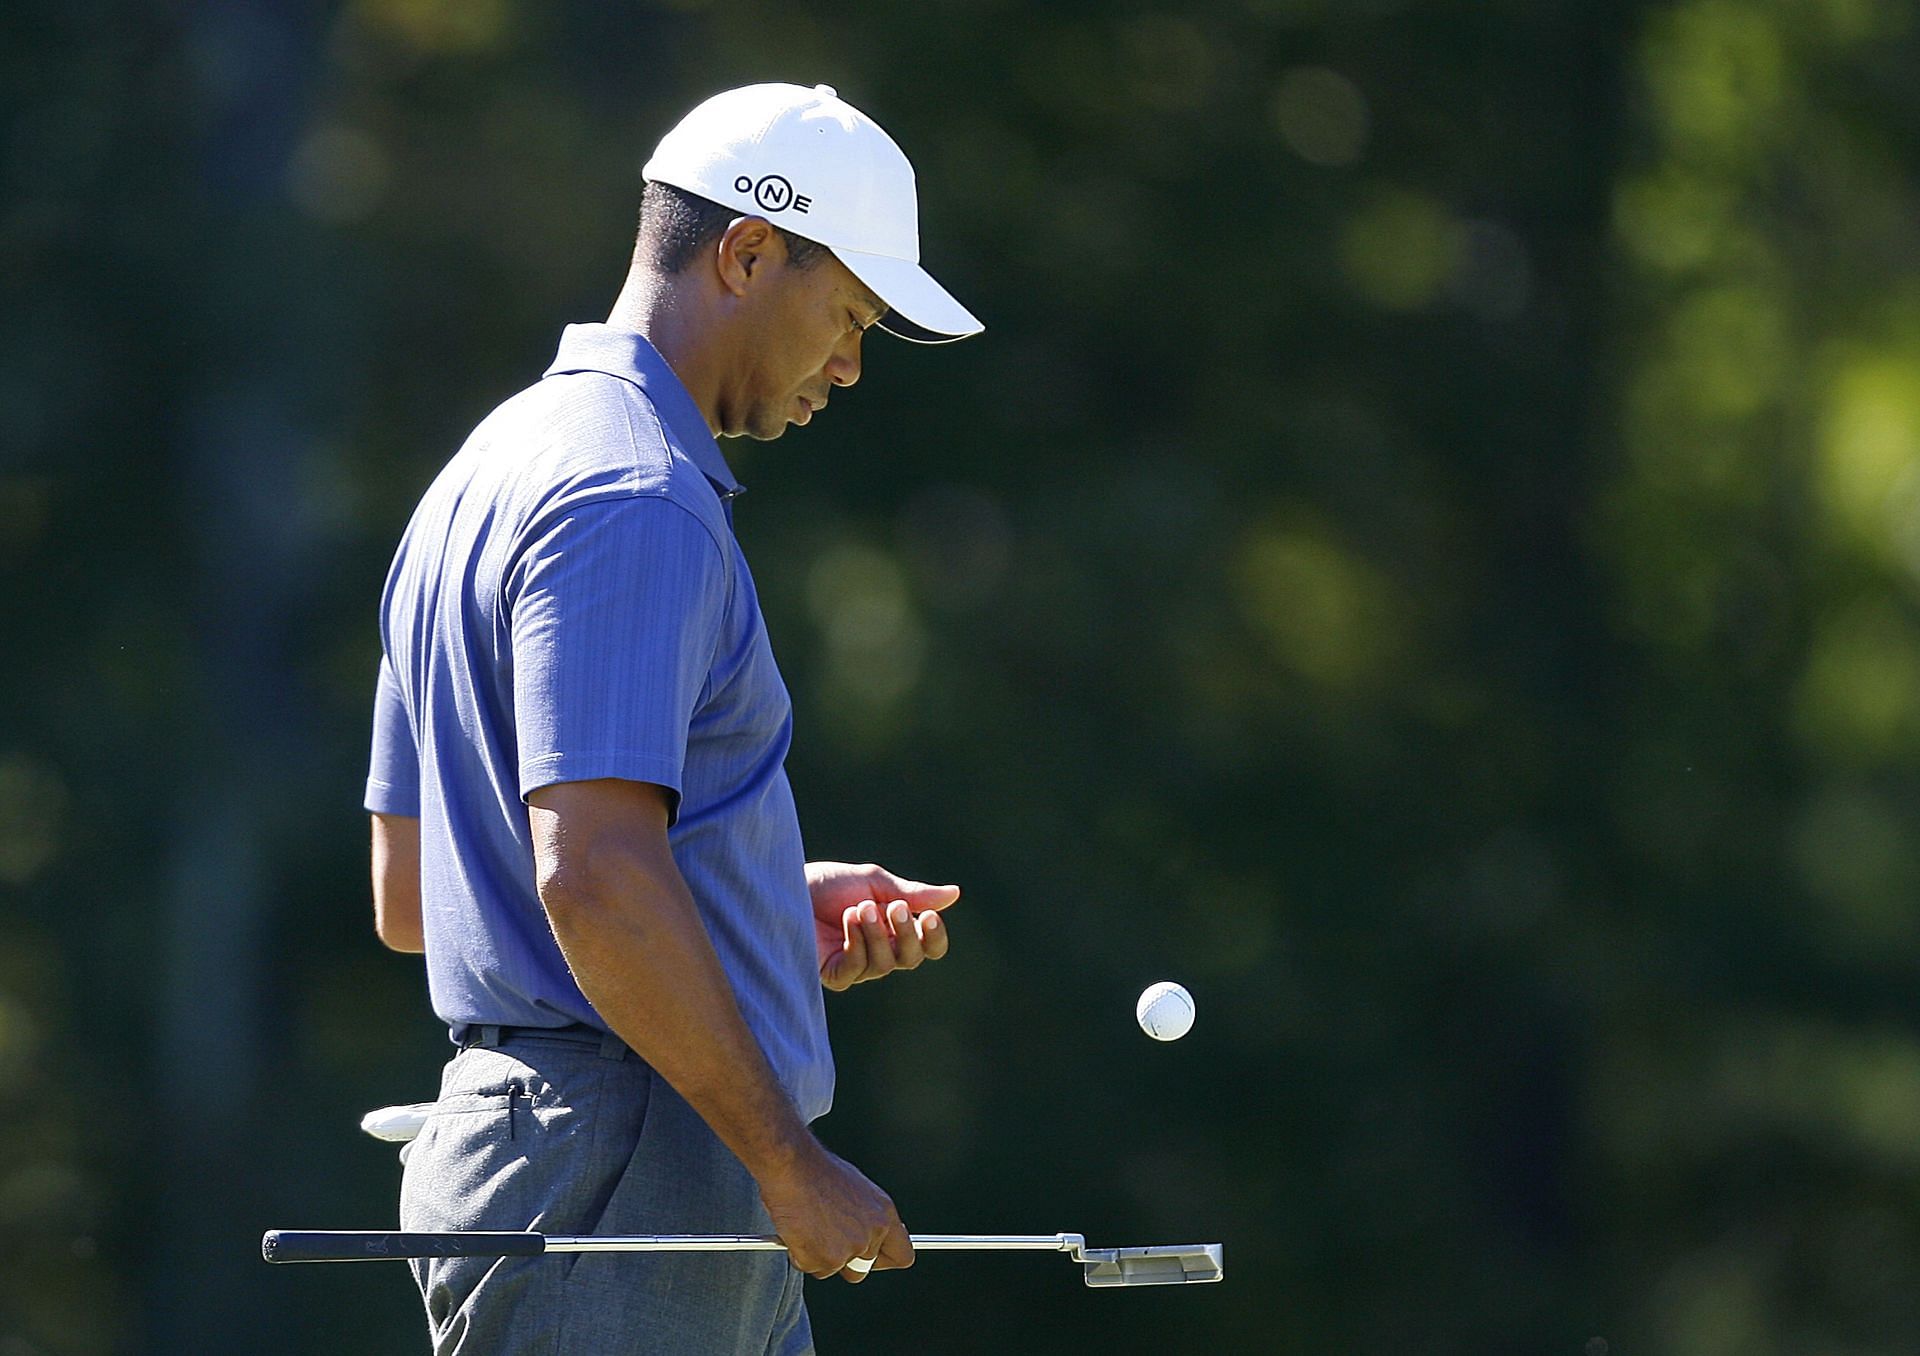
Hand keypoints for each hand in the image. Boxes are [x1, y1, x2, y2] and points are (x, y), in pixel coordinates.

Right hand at [757, 1135, 913, 1282]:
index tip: (872, 1259)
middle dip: (843, 1260)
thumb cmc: (816, 1171)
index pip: (902, 1255)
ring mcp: (851, 1248)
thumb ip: (865, 1216)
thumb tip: (863, 1231)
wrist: (791, 1166)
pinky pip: (812, 1268)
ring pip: (834, 1269)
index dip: (883, 1261)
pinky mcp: (828, 1259)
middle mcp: (873, 1233)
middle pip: (863, 1268)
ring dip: (819, 1256)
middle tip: (826, 1239)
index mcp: (883, 1213)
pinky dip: (801, 1255)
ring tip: (808, 1226)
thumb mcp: (855, 1189)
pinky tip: (797, 1230)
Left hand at [806, 861, 958, 991]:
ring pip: (885, 964)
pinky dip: (857, 944)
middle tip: (895, 907)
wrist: (784, 884)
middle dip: (906, 933)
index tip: (928, 916)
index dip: (933, 937)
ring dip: (876, 934)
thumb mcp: (873, 883)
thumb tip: (954, 894)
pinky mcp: (832, 973)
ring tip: (860, 907)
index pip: (927, 946)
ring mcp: (856, 965)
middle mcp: (878, 951)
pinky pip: (856, 969)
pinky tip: (848, 920)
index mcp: (893, 929)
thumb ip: (911, 893)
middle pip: (911, 959)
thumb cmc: (827, 883)